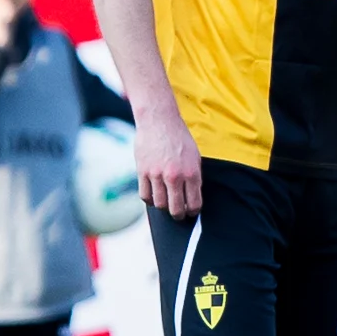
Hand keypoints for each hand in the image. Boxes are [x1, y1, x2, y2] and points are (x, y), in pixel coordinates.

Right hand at [135, 105, 202, 219]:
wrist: (159, 120)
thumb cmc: (179, 137)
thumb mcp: (194, 156)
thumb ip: (194, 177)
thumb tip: (191, 198)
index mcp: (191, 173)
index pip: (194, 203)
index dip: (193, 211)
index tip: (191, 212)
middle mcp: (174, 176)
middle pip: (176, 209)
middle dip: (179, 215)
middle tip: (179, 214)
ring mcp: (157, 175)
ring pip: (160, 204)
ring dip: (164, 207)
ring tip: (167, 203)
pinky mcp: (142, 172)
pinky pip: (145, 195)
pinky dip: (150, 199)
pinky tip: (154, 194)